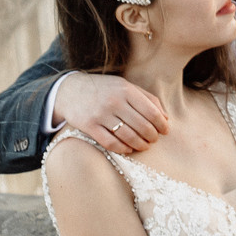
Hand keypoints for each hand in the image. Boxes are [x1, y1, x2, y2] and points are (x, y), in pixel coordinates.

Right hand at [53, 72, 168, 153]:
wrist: (69, 90)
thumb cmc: (103, 89)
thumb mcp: (125, 86)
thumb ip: (147, 98)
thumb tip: (166, 117)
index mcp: (125, 90)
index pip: (151, 112)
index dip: (161, 124)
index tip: (165, 131)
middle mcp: (114, 101)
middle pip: (142, 126)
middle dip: (152, 136)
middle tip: (154, 140)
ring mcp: (100, 114)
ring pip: (128, 136)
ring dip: (140, 144)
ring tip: (144, 146)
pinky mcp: (89, 126)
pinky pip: (110, 143)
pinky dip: (123, 149)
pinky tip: (129, 149)